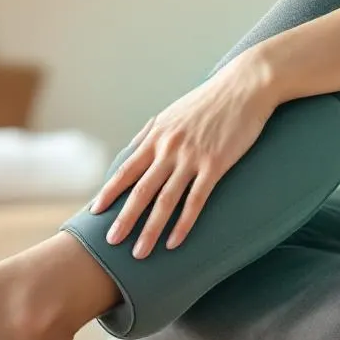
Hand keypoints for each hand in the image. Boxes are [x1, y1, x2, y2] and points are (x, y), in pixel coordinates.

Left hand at [90, 51, 280, 258]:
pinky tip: (174, 242)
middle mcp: (169, 148)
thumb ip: (150, 132)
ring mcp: (191, 157)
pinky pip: (195, 200)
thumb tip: (131, 148)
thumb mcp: (172, 112)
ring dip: (150, 229)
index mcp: (157, 136)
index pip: (126, 170)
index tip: (94, 212)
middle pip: (141, 190)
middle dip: (124, 218)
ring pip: (165, 200)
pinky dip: (183, 224)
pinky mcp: (215, 165)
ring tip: (139, 253)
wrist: (244, 86)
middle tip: (110, 242)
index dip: (109, 192)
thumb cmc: (209, 100)